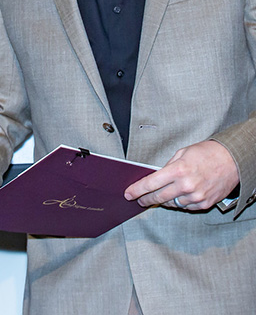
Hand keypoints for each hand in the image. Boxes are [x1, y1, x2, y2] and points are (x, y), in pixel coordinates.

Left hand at [124, 140, 238, 209]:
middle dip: (146, 199)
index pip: (151, 183)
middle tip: (139, 199)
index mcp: (178, 170)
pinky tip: (177, 197)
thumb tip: (156, 178)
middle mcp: (186, 185)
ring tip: (158, 196)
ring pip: (171, 204)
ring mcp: (196, 197)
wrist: (231, 161)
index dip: (137, 190)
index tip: (128, 194)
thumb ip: (168, 166)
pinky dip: (178, 203)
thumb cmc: (206, 153)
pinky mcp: (204, 204)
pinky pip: (185, 207)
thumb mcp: (182, 153)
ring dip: (163, 201)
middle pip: (158, 197)